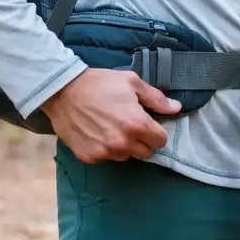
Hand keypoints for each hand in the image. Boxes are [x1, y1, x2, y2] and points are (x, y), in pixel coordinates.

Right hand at [41, 68, 181, 162]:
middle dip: (142, 140)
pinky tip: (97, 133)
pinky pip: (106, 158)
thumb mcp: (131, 82)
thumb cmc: (99, 83)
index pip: (160, 141)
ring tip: (111, 127)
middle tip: (129, 125)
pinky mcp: (89, 157)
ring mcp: (105, 152)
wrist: (63, 91)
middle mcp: (123, 142)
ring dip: (124, 146)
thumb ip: (156, 98)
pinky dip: (105, 149)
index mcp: (136, 124)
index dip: (156, 131)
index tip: (148, 124)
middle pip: (145, 152)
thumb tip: (176, 109)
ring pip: (126, 156)